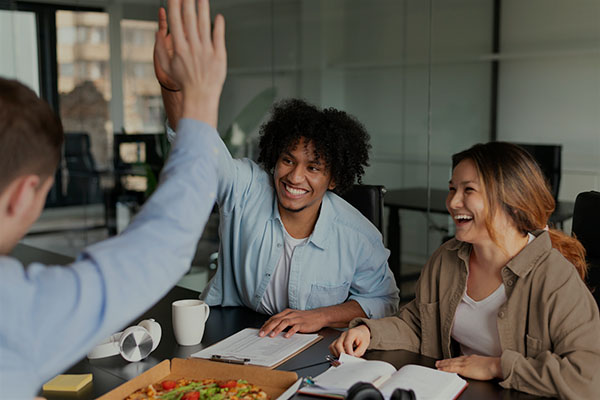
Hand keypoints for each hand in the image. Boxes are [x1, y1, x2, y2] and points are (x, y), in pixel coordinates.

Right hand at [154, 0, 226, 126]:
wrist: (200, 96)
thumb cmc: (184, 83)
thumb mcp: (166, 67)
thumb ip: (161, 48)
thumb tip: (158, 32)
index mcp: (179, 48)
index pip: (176, 21)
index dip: (175, 5)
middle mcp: (192, 47)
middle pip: (189, 18)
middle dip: (188, 1)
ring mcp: (206, 50)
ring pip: (204, 24)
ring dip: (203, 8)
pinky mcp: (218, 55)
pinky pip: (218, 37)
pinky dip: (218, 26)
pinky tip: (218, 16)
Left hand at [259, 308, 325, 337]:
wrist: (319, 316)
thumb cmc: (305, 318)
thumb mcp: (293, 317)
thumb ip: (284, 321)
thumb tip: (273, 328)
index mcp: (287, 312)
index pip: (273, 318)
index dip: (266, 324)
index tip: (260, 330)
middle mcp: (290, 314)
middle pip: (276, 320)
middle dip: (268, 327)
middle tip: (261, 334)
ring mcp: (296, 319)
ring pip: (284, 322)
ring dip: (276, 329)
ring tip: (271, 335)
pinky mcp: (302, 323)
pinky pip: (295, 327)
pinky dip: (290, 332)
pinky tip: (286, 336)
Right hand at [329, 325, 370, 357]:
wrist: (361, 332)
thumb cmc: (362, 336)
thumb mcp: (365, 344)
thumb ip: (359, 351)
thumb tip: (353, 357)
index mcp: (351, 333)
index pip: (347, 343)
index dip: (349, 351)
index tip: (352, 357)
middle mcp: (343, 335)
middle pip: (337, 345)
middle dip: (342, 354)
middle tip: (347, 359)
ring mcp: (339, 338)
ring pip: (333, 346)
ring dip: (337, 354)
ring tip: (344, 357)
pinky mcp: (336, 341)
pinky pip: (331, 347)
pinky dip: (334, 353)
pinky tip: (341, 355)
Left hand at [435, 355, 501, 379]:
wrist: (494, 366)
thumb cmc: (492, 366)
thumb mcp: (483, 363)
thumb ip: (478, 364)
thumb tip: (478, 367)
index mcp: (472, 358)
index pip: (459, 358)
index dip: (453, 360)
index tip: (448, 360)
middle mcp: (466, 359)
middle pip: (453, 360)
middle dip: (445, 361)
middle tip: (438, 362)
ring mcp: (464, 363)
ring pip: (450, 363)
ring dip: (443, 364)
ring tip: (437, 365)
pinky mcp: (463, 369)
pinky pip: (451, 368)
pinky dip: (445, 368)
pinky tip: (441, 369)